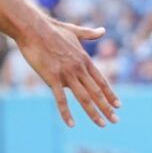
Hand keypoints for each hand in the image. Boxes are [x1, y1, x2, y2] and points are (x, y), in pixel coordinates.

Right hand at [15, 12, 119, 127]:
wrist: (33, 28)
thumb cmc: (52, 29)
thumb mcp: (74, 31)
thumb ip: (89, 34)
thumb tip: (103, 30)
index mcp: (85, 59)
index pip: (101, 81)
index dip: (110, 94)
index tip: (118, 106)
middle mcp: (79, 68)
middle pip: (96, 92)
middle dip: (107, 108)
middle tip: (115, 120)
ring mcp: (66, 74)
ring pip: (84, 98)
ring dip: (93, 113)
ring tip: (102, 124)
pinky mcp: (52, 78)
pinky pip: (61, 99)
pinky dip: (66, 113)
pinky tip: (71, 124)